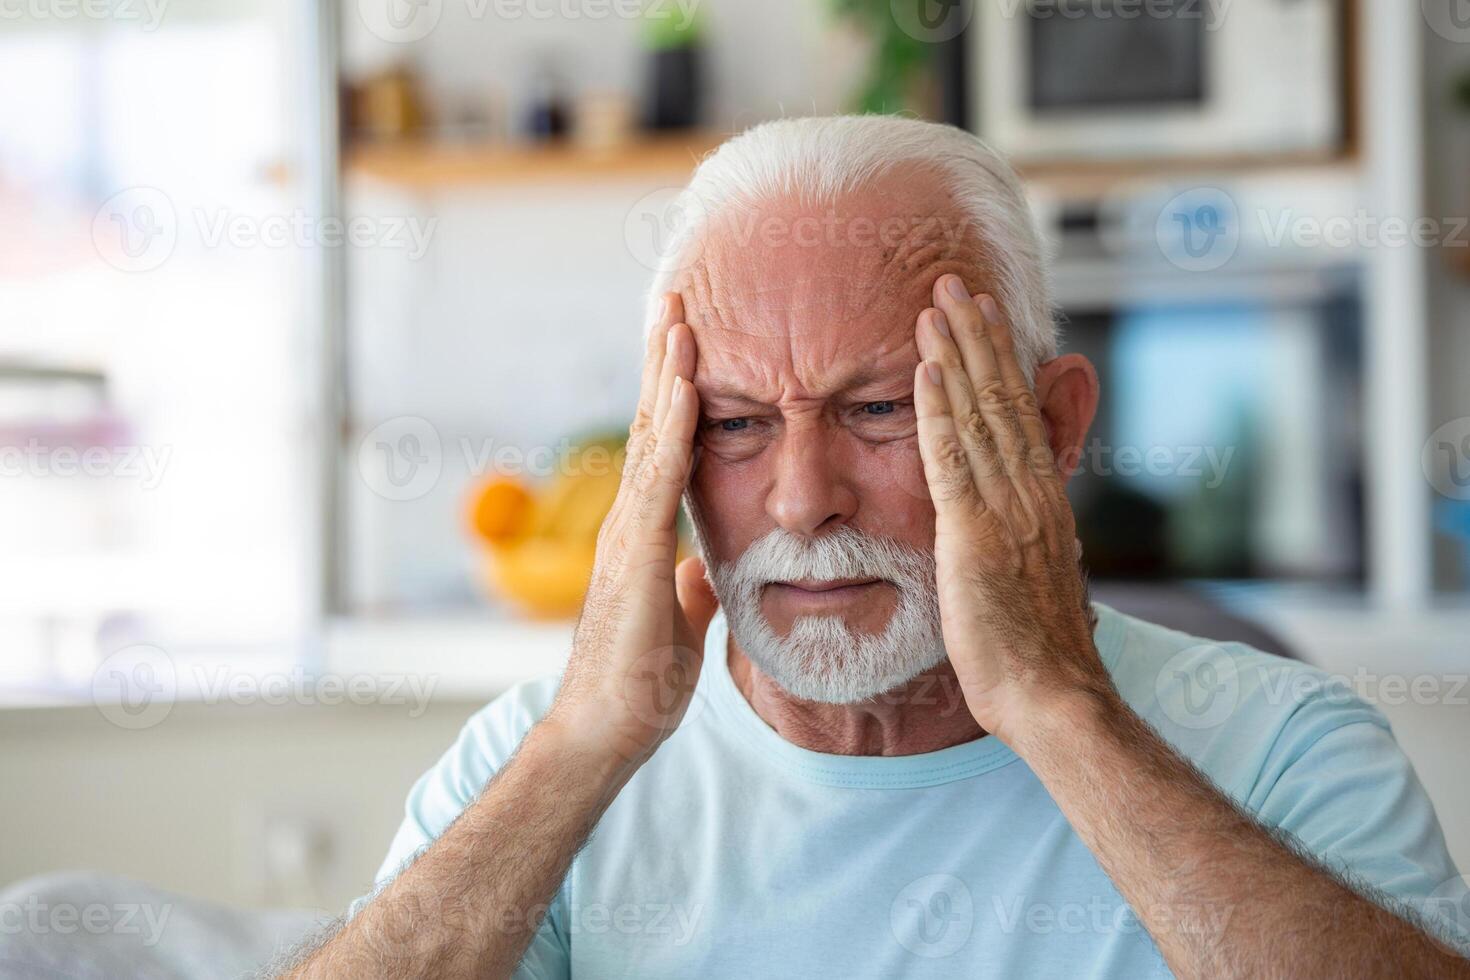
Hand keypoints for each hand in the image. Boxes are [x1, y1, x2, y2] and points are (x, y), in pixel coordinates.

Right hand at [544, 292, 718, 774]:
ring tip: (678, 315)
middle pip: (648, 425)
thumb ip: (690, 587)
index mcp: (643, 533)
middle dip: (664, 362)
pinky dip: (674, 426)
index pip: (662, 450)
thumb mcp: (681, 623)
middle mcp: (629, 520)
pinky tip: (686, 385)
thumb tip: (705, 567)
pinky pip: (660, 477)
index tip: (688, 345)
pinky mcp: (635, 553)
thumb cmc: (636, 685)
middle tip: (675, 299)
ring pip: (648, 437)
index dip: (674, 395)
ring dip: (666, 374)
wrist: (604, 733)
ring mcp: (627, 533)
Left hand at [912, 275, 1111, 745]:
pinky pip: (954, 461)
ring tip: (936, 303)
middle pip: (1003, 397)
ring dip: (956, 355)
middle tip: (952, 281)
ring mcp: (1007, 510)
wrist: (1050, 696)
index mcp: (1042, 500)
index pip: (1018, 412)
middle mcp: (1030, 492)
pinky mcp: (976, 535)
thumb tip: (1009, 514)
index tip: (979, 316)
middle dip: (976, 336)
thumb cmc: (1033, 650)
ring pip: (981, 415)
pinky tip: (927, 370)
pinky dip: (941, 411)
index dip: (997, 360)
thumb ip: (1016, 533)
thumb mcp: (1029, 576)